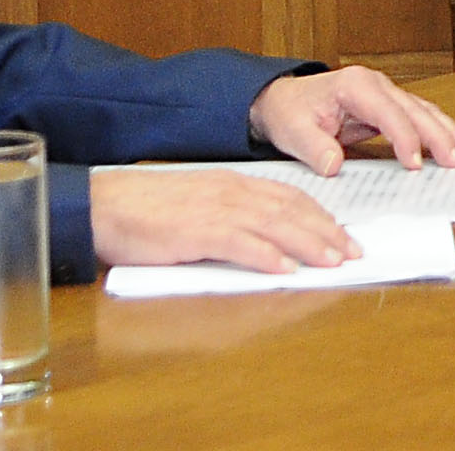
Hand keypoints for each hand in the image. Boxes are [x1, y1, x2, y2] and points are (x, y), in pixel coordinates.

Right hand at [88, 167, 354, 272]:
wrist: (101, 204)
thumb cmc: (143, 209)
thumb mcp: (195, 205)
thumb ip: (228, 217)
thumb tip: (262, 240)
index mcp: (230, 183)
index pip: (288, 196)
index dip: (320, 215)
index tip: (343, 234)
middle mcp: (229, 191)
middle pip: (290, 210)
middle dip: (327, 231)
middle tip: (353, 252)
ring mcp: (213, 209)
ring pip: (274, 225)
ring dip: (309, 244)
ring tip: (333, 261)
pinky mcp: (194, 231)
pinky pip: (239, 243)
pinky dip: (266, 256)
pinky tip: (286, 270)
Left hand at [250, 65, 454, 171]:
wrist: (284, 100)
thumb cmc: (290, 111)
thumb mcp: (293, 131)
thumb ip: (314, 148)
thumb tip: (334, 164)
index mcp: (355, 85)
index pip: (389, 113)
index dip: (405, 138)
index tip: (415, 164)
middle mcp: (376, 85)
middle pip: (416, 110)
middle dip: (440, 136)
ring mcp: (386, 93)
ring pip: (425, 111)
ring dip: (448, 133)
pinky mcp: (389, 106)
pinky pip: (420, 117)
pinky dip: (440, 132)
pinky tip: (454, 147)